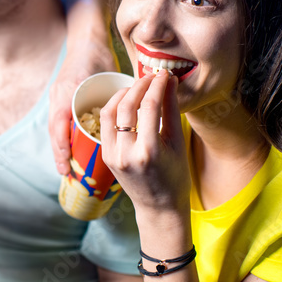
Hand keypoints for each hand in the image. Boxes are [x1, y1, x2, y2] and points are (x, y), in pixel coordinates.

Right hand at [49, 37, 117, 173]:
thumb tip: (138, 113)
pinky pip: (58, 121)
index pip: (61, 122)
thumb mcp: (108, 72)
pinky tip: (68, 150)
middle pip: (55, 129)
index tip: (68, 163)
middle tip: (65, 173)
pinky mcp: (60, 98)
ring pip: (55, 127)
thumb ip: (119, 92)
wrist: (85, 37)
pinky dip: (61, 136)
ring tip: (66, 168)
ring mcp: (57, 97)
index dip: (62, 144)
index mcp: (69, 91)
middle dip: (58, 152)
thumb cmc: (98, 54)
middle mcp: (59, 96)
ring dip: (59, 146)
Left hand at [99, 70, 189, 211]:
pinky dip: (114, 108)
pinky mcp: (104, 156)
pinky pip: (105, 124)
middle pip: (126, 106)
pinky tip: (126, 101)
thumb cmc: (175, 176)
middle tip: (151, 76)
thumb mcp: (177, 142)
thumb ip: (170, 109)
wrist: (159, 207)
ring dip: (122, 94)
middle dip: (139, 85)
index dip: (157, 85)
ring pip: (109, 112)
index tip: (164, 74)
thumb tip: (169, 81)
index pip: (150, 106)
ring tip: (138, 86)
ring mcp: (111, 155)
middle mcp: (126, 153)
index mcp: (148, 151)